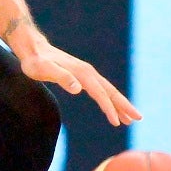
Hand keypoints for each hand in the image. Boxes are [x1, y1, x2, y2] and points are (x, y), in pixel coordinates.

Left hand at [15, 37, 141, 126]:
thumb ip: (61, 77)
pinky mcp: (82, 75)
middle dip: (124, 105)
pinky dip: (108, 99)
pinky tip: (111, 107)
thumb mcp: (44, 70)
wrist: (32, 48)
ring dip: (119, 103)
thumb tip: (78, 89)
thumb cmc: (35, 62)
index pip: (100, 93)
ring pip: (107, 90)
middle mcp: (87, 72)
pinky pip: (100, 88)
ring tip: (130, 118)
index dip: (109, 108)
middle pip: (110, 91)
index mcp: (82, 73)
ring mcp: (86, 73)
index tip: (116, 122)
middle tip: (138, 118)